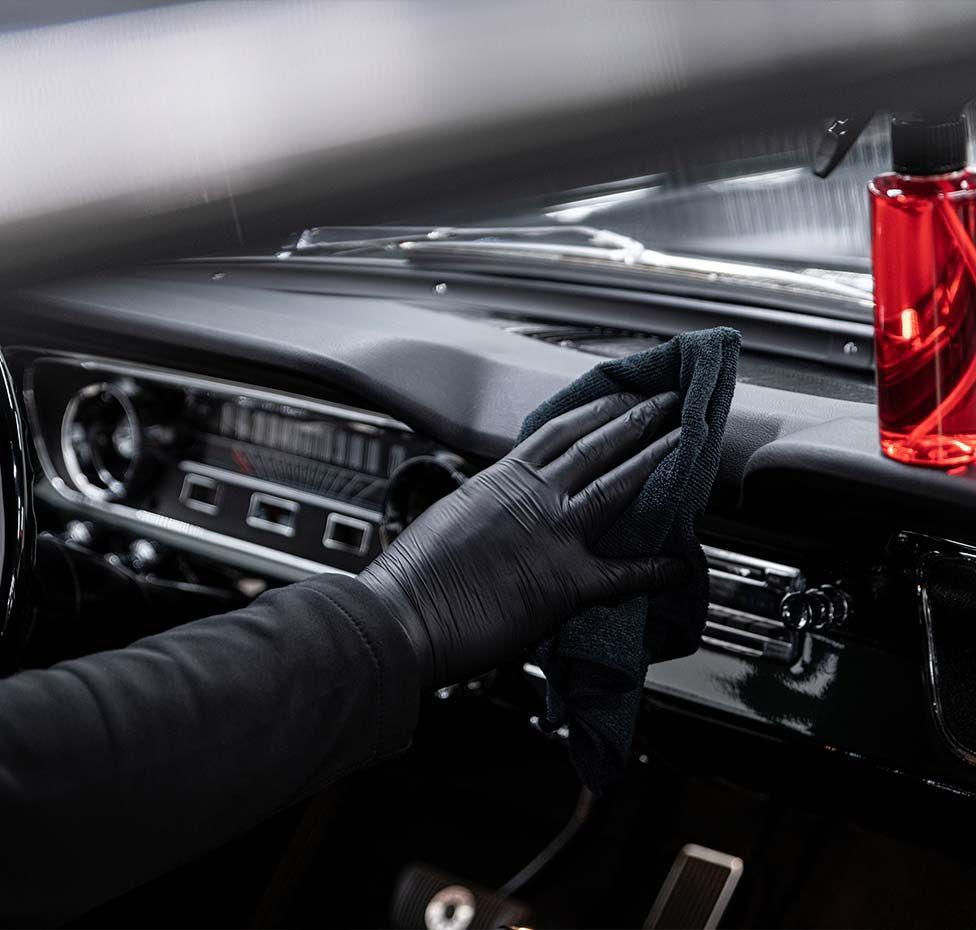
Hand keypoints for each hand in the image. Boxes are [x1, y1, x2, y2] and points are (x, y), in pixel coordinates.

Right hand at [358, 392, 686, 688]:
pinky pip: (622, 573)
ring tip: (683, 440)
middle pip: (596, 446)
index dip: (596, 410)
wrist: (402, 615)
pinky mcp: (565, 582)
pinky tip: (680, 564)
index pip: (560, 431)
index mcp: (502, 478)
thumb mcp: (451, 515)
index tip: (620, 395)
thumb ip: (486, 502)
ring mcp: (553, 535)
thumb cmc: (415, 573)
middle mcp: (533, 497)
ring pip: (616, 486)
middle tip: (667, 402)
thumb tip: (498, 500)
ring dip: (654, 460)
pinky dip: (655, 569)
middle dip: (637, 420)